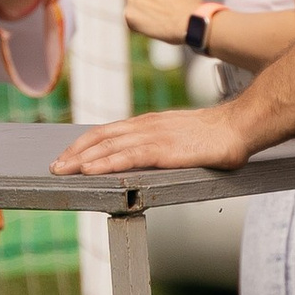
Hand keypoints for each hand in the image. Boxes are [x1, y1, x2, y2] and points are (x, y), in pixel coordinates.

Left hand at [56, 105, 251, 175]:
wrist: (240, 126)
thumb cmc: (216, 136)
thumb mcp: (180, 137)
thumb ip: (161, 146)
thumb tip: (148, 161)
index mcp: (149, 123)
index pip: (107, 131)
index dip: (84, 144)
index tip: (67, 156)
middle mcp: (146, 126)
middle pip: (101, 137)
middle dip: (74, 153)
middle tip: (54, 167)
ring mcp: (154, 136)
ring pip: (109, 146)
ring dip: (82, 159)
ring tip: (62, 170)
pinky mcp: (165, 150)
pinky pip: (129, 156)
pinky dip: (106, 163)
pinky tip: (91, 170)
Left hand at [123, 0, 205, 44]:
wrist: (187, 24)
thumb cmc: (192, 5)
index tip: (166, 1)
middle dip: (148, 1)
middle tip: (160, 12)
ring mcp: (133, 0)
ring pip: (135, 7)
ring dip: (142, 13)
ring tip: (156, 22)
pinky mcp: (129, 16)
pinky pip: (131, 20)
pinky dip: (138, 25)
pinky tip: (151, 29)